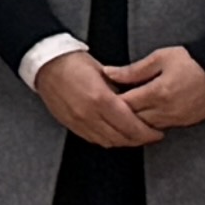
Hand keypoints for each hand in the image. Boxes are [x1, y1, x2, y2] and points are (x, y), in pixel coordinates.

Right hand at [32, 47, 161, 151]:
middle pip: (121, 138)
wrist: (46, 64)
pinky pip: (94, 139)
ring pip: (108, 142)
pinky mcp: (71, 125)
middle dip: (139, 140)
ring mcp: (78, 122)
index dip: (147, 132)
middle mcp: (88, 114)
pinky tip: (116, 134)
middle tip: (151, 136)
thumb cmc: (73, 62)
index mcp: (100, 98)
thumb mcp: (104, 71)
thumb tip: (137, 101)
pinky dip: (108, 140)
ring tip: (136, 136)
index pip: (130, 125)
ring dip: (125, 142)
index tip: (157, 132)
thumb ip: (121, 88)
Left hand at [102, 46, 204, 136]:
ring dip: (132, 122)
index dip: (109, 102)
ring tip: (120, 113)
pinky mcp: (184, 123)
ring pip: (145, 128)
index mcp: (158, 92)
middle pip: (132, 120)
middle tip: (105, 108)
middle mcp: (166, 110)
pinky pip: (159, 128)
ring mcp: (176, 119)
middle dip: (118, 115)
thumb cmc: (191, 61)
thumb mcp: (160, 58)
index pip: (125, 104)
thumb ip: (133, 70)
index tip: (99, 97)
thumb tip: (108, 73)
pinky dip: (148, 124)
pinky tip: (140, 116)